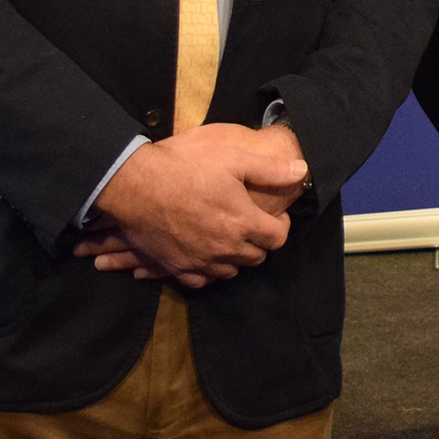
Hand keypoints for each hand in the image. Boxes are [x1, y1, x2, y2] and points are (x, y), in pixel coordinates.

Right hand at [75, 122, 307, 285]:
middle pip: (256, 257)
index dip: (281, 227)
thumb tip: (302, 171)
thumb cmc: (186, 167)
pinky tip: (206, 255)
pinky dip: (209, 270)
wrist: (136, 185)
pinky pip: (202, 280)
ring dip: (236, 258)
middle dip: (259, 243)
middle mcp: (226, 248)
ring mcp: (201, 261)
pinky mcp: (177, 267)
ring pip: (231, 271)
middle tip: (251, 225)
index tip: (274, 216)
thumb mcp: (232, 158)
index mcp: (244, 223)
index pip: (278, 238)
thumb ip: (270, 169)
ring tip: (230, 238)